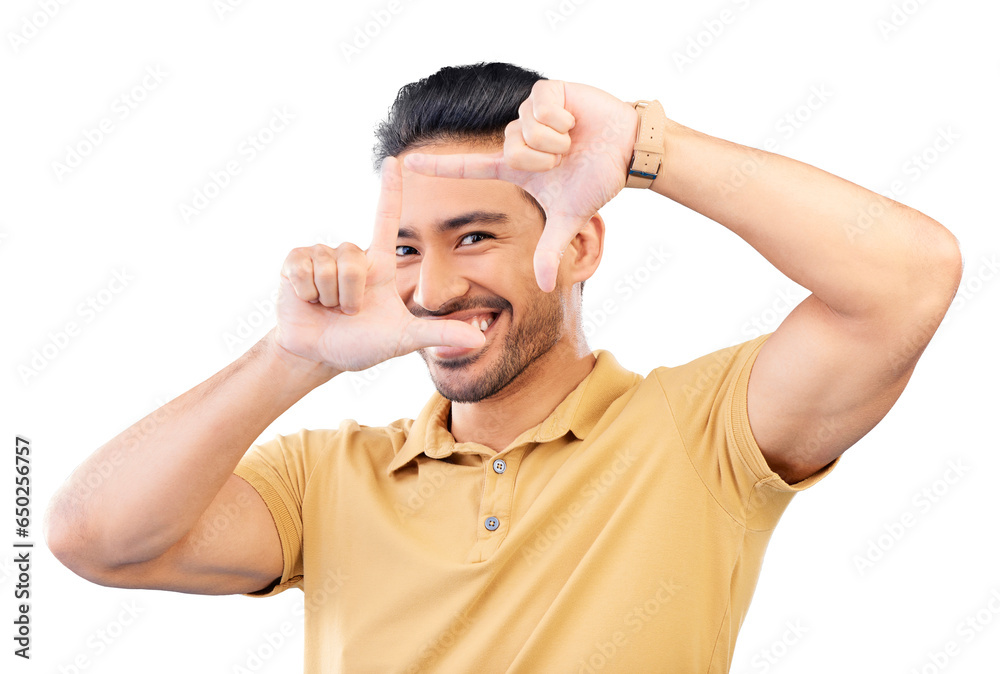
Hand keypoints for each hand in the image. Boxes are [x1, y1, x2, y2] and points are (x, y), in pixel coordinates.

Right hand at [273, 156, 484, 371]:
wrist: (320, 355)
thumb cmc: (362, 344)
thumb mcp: (404, 338)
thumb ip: (439, 334)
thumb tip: (479, 339)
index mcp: (380, 263)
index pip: (386, 217)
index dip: (390, 189)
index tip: (395, 160)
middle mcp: (352, 254)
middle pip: (352, 259)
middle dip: (351, 294)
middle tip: (350, 311)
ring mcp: (322, 256)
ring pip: (329, 265)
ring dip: (329, 296)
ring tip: (329, 307)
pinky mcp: (295, 263)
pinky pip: (302, 268)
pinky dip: (306, 292)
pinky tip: (308, 301)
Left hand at [402, 79, 638, 291]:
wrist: (624, 153)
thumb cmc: (594, 181)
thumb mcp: (568, 219)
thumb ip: (550, 251)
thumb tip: (545, 287)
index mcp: (513, 166)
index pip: (468, 167)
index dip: (438, 167)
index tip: (406, 164)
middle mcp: (515, 138)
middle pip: (508, 149)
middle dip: (541, 159)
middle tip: (563, 160)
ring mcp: (529, 113)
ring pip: (524, 129)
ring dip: (554, 141)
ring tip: (571, 140)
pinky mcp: (547, 90)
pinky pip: (541, 107)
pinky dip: (562, 119)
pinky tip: (575, 121)